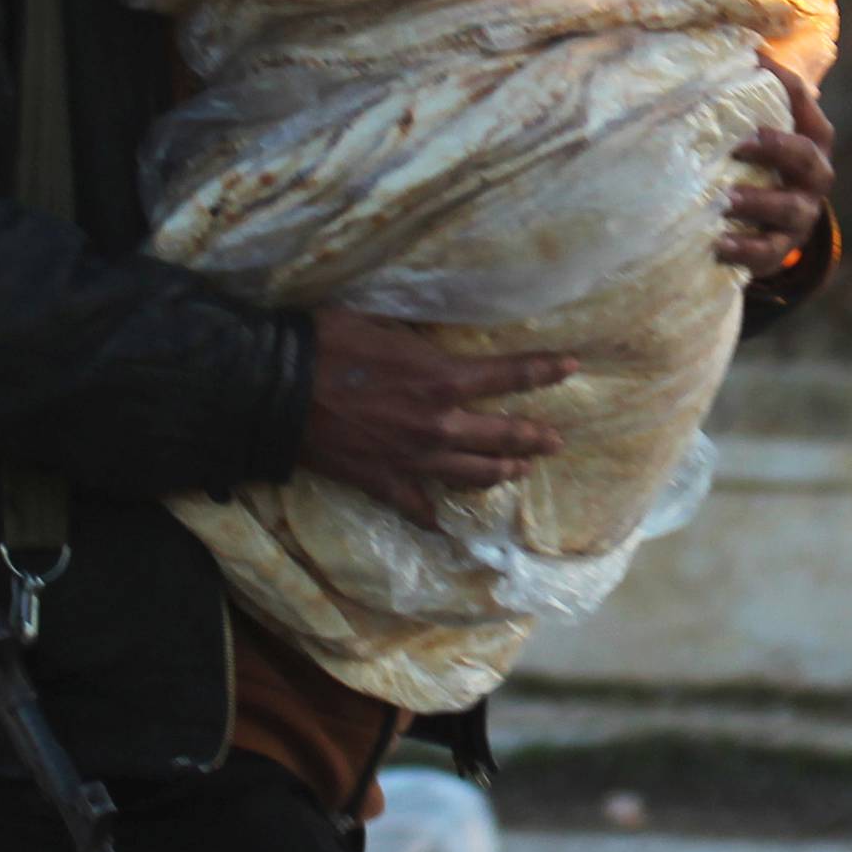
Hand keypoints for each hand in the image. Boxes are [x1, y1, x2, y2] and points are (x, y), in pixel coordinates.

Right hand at [300, 308, 575, 527]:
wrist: (278, 390)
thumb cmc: (328, 343)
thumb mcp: (383, 326)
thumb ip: (419, 343)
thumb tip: (434, 344)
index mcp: (443, 380)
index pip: (509, 376)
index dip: (544, 371)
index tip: (572, 368)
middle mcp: (438, 425)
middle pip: (500, 435)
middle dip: (533, 437)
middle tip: (555, 441)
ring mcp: (413, 460)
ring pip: (471, 475)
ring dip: (499, 473)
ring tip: (517, 473)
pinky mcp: (384, 483)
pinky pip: (417, 507)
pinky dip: (432, 517)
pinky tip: (443, 525)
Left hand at [717, 51, 835, 280]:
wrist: (771, 226)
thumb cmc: (757, 161)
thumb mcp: (755, 126)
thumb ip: (740, 93)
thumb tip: (710, 47)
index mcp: (810, 135)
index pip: (802, 100)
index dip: (781, 81)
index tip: (751, 62)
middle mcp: (814, 174)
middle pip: (806, 157)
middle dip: (776, 148)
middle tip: (739, 144)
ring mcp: (802, 213)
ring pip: (791, 209)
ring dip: (759, 202)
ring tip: (724, 199)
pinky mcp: (782, 248)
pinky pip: (769, 252)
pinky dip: (745, 249)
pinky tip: (718, 243)